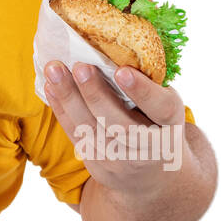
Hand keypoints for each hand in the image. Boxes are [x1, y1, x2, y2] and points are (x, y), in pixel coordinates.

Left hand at [42, 60, 187, 198]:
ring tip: (54, 70)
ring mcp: (121, 161)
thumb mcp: (165, 106)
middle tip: (80, 67)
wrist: (152, 175)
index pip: (161, 108)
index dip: (142, 91)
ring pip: (91, 130)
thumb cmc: (157, 124)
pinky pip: (75, 135)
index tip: (122, 71)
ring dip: (69, 98)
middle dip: (96, 95)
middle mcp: (149, 148)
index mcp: (171, 125)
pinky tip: (50, 87)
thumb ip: (149, 84)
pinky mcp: (98, 165)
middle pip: (120, 125)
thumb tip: (115, 45)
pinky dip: (61, 109)